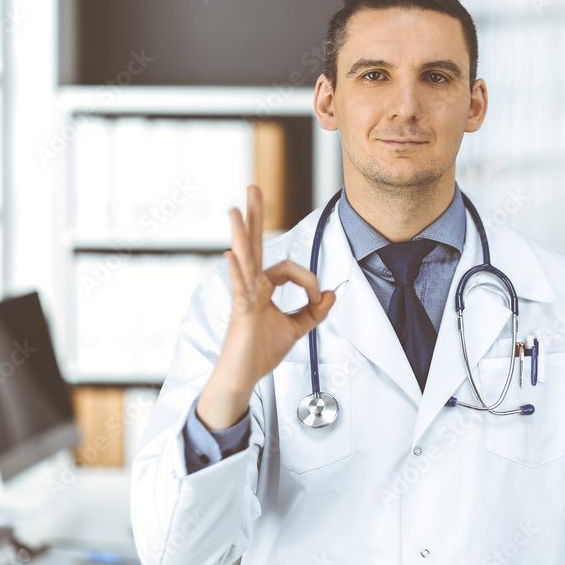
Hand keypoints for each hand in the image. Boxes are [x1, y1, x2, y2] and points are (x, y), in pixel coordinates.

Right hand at [196, 185, 335, 429]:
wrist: (244, 376)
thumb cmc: (262, 351)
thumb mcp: (297, 329)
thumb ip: (315, 311)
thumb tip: (332, 293)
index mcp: (263, 286)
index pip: (290, 269)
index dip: (309, 281)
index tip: (319, 299)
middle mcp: (251, 285)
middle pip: (255, 244)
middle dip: (256, 216)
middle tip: (254, 188)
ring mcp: (244, 296)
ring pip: (245, 259)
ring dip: (242, 234)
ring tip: (236, 209)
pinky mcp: (241, 312)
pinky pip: (240, 287)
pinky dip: (238, 271)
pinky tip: (232, 255)